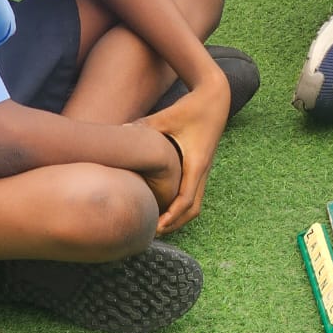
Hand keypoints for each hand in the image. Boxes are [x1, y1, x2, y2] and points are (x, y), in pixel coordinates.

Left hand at [140, 72, 230, 233]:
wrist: (215, 99)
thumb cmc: (191, 107)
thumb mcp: (166, 117)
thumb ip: (143, 127)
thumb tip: (117, 133)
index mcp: (196, 163)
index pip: (186, 200)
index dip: (172, 217)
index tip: (156, 228)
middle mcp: (203, 170)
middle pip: (193, 210)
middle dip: (175, 224)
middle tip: (153, 234)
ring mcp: (204, 170)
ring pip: (196, 204)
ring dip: (179, 217)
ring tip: (158, 225)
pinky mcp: (201, 166)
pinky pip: (194, 194)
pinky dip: (182, 206)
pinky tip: (165, 206)